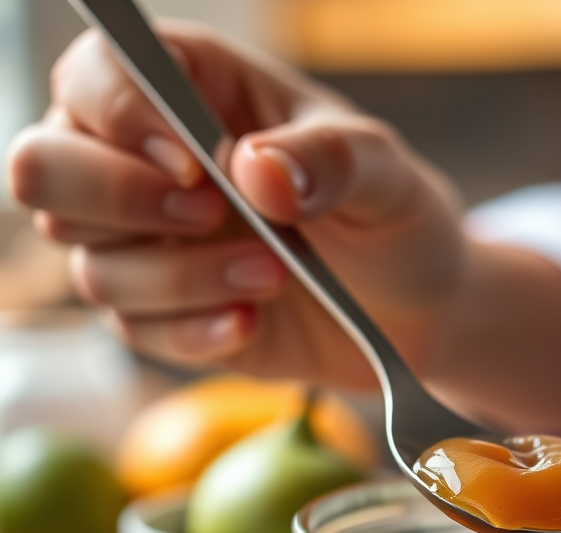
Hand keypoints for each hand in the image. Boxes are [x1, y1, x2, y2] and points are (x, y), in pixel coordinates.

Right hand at [6, 23, 465, 388]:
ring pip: (90, 267)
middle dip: (116, 199)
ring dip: (180, 280)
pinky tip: (251, 325)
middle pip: (44, 168)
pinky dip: (193, 335)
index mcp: (198, 95)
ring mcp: (153, 248)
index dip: (121, 112)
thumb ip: (330, 159)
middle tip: (208, 215)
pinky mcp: (169, 318)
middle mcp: (151, 167)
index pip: (99, 72)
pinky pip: (135, 333)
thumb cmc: (395, 222)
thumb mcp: (385, 177)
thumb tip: (257, 169)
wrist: (418, 315)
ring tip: (274, 276)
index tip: (196, 162)